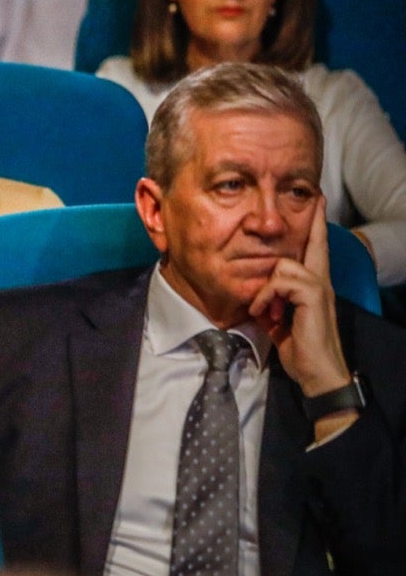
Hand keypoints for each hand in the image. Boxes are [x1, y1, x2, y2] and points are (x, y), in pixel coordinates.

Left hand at [248, 198, 349, 403]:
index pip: (316, 249)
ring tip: (264, 309)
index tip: (317, 201)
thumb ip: (272, 299)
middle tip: (312, 206)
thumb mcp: (279, 318)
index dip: (316, 226)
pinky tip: (266, 314)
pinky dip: (267, 296)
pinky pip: (281, 281)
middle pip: (311, 244)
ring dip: (266, 288)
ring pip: (284, 264)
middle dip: (311, 226)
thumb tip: (255, 292)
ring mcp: (319, 288)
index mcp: (313, 285)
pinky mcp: (314, 296)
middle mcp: (320, 282)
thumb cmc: (298, 348)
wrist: (317, 373)